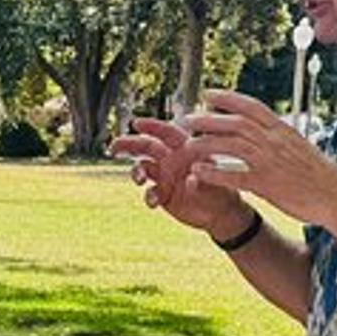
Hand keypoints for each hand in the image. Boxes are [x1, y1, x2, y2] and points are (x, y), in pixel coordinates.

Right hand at [110, 117, 251, 236]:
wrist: (222, 212)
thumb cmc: (222, 187)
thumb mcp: (216, 179)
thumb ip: (201, 177)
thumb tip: (190, 179)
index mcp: (184, 148)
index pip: (166, 132)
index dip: (151, 126)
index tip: (136, 123)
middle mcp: (170, 160)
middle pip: (145, 148)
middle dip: (128, 145)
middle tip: (114, 147)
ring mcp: (164, 177)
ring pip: (143, 169)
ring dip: (137, 172)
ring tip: (140, 179)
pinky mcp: (163, 195)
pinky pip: (149, 193)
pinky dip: (148, 196)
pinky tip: (153, 201)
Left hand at [178, 90, 336, 230]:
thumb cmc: (319, 174)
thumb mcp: (299, 147)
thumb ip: (279, 137)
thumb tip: (265, 128)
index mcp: (282, 130)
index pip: (251, 106)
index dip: (227, 98)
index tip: (207, 94)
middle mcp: (275, 141)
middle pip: (235, 122)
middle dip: (208, 118)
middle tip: (186, 118)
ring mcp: (270, 161)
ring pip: (232, 144)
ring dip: (206, 142)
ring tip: (186, 143)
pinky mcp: (267, 184)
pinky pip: (234, 176)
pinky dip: (214, 172)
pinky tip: (197, 171)